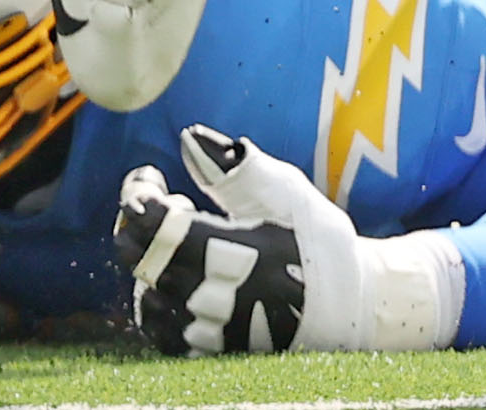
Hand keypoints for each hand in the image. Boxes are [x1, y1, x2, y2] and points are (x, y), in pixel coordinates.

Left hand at [114, 125, 458, 353]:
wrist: (348, 301)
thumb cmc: (316, 238)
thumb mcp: (286, 190)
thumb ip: (234, 165)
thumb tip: (190, 136)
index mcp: (238, 251)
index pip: (160, 227)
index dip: (140, 196)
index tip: (149, 177)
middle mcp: (220, 296)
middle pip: (144, 260)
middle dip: (138, 224)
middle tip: (161, 204)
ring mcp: (214, 329)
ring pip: (147, 296)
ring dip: (147, 261)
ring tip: (173, 241)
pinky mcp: (213, 350)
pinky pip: (161, 332)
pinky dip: (154, 300)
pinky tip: (170, 277)